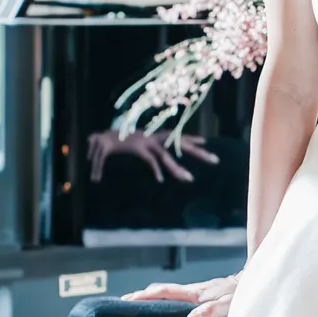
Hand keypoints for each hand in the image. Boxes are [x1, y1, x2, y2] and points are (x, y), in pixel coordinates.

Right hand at [87, 129, 219, 184]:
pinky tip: (161, 180)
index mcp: (156, 136)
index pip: (177, 136)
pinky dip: (156, 170)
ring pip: (167, 157)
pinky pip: (151, 160)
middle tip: (216, 160)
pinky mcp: (138, 147)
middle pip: (181, 145)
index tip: (205, 142)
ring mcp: (148, 141)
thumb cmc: (121, 141)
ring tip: (189, 180)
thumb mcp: (137, 145)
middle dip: (199, 153)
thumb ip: (145, 149)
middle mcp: (155, 137)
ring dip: (177, 170)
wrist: (102, 136)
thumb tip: (150, 152)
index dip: (191, 140)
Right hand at [125, 273, 240, 316]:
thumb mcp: (230, 306)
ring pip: (167, 293)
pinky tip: (160, 308)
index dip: (146, 296)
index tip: (128, 300)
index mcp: (196, 293)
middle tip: (122, 305)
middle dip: (141, 296)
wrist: (255, 283)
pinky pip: (176, 296)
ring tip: (134, 307)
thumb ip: (212, 310)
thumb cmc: (243, 297)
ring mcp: (196, 291)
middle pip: (161, 291)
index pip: (165, 292)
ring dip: (150, 297)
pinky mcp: (200, 294)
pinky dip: (162, 299)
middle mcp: (192, 290)